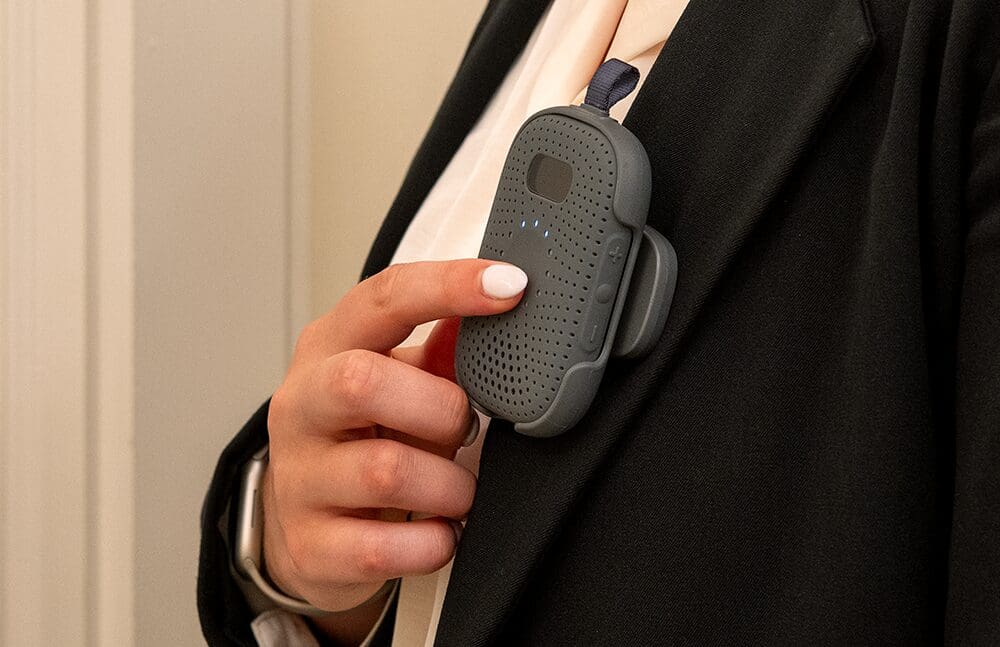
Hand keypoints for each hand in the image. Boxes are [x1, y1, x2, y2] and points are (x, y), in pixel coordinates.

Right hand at [262, 260, 526, 622]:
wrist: (306, 525)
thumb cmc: (362, 437)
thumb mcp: (398, 380)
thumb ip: (443, 349)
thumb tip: (498, 301)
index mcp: (330, 348)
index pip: (383, 298)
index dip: (448, 287)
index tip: (511, 286)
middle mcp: (302, 405)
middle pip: (361, 382)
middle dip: (439, 408)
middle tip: (465, 427)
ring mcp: (299, 477)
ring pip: (385, 472)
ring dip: (448, 486)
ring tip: (457, 491)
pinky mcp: (310, 545)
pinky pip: (385, 548)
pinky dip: (433, 543)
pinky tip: (440, 532)